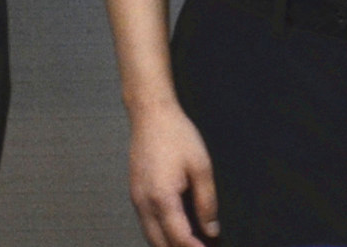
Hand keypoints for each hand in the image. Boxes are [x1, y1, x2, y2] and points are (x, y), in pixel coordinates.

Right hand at [128, 101, 219, 245]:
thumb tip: (211, 230)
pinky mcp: (135, 192)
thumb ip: (207, 202)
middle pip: (160, 244)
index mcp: (162, 198)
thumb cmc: (176, 135)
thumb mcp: (201, 167)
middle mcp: (144, 203)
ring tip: (189, 245)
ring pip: (150, 237)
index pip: (179, 238)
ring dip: (168, 246)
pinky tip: (174, 232)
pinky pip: (146, 224)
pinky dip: (159, 235)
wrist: (150, 113)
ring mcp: (136, 198)